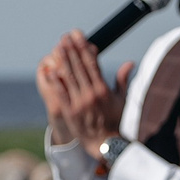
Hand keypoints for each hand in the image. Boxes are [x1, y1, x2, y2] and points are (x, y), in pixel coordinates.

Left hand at [36, 32, 131, 156]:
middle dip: (71, 50)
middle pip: (78, 67)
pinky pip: (60, 93)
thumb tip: (130, 62)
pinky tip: (50, 70)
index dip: (84, 48)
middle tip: (65, 37)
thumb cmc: (115, 120)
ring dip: (62, 61)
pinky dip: (55, 82)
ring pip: (68, 77)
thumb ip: (122, 80)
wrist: (106, 143)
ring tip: (57, 47)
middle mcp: (91, 94)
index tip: (79, 36)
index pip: (92, 63)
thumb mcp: (122, 99)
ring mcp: (79, 103)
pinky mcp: (69, 111)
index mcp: (103, 89)